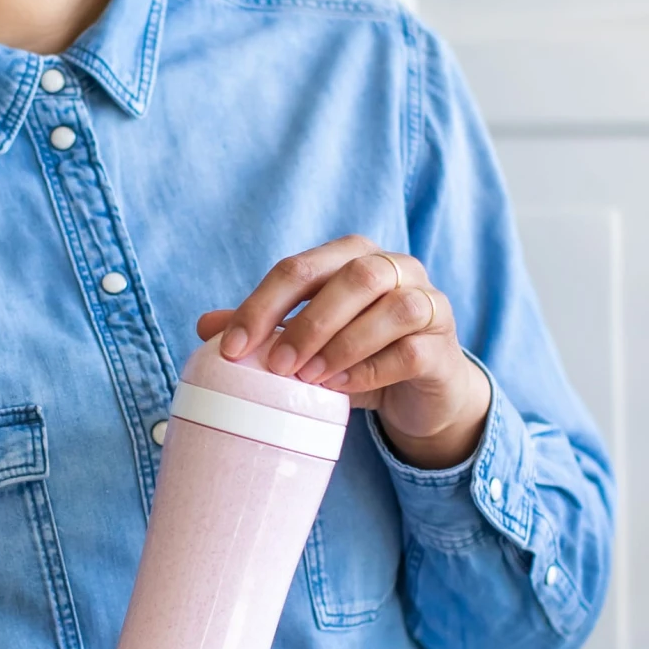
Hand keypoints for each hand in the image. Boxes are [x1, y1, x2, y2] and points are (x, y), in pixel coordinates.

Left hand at [196, 234, 490, 469]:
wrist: (417, 392)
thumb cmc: (356, 357)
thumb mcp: (305, 343)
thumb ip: (264, 329)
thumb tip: (205, 326)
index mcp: (351, 256)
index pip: (300, 268)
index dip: (262, 305)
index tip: (232, 347)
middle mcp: (394, 267)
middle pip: (354, 276)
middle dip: (308, 322)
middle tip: (278, 366)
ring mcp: (427, 302)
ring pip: (392, 308)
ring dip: (344, 345)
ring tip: (311, 380)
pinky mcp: (443, 344)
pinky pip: (411, 351)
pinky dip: (373, 370)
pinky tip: (344, 388)